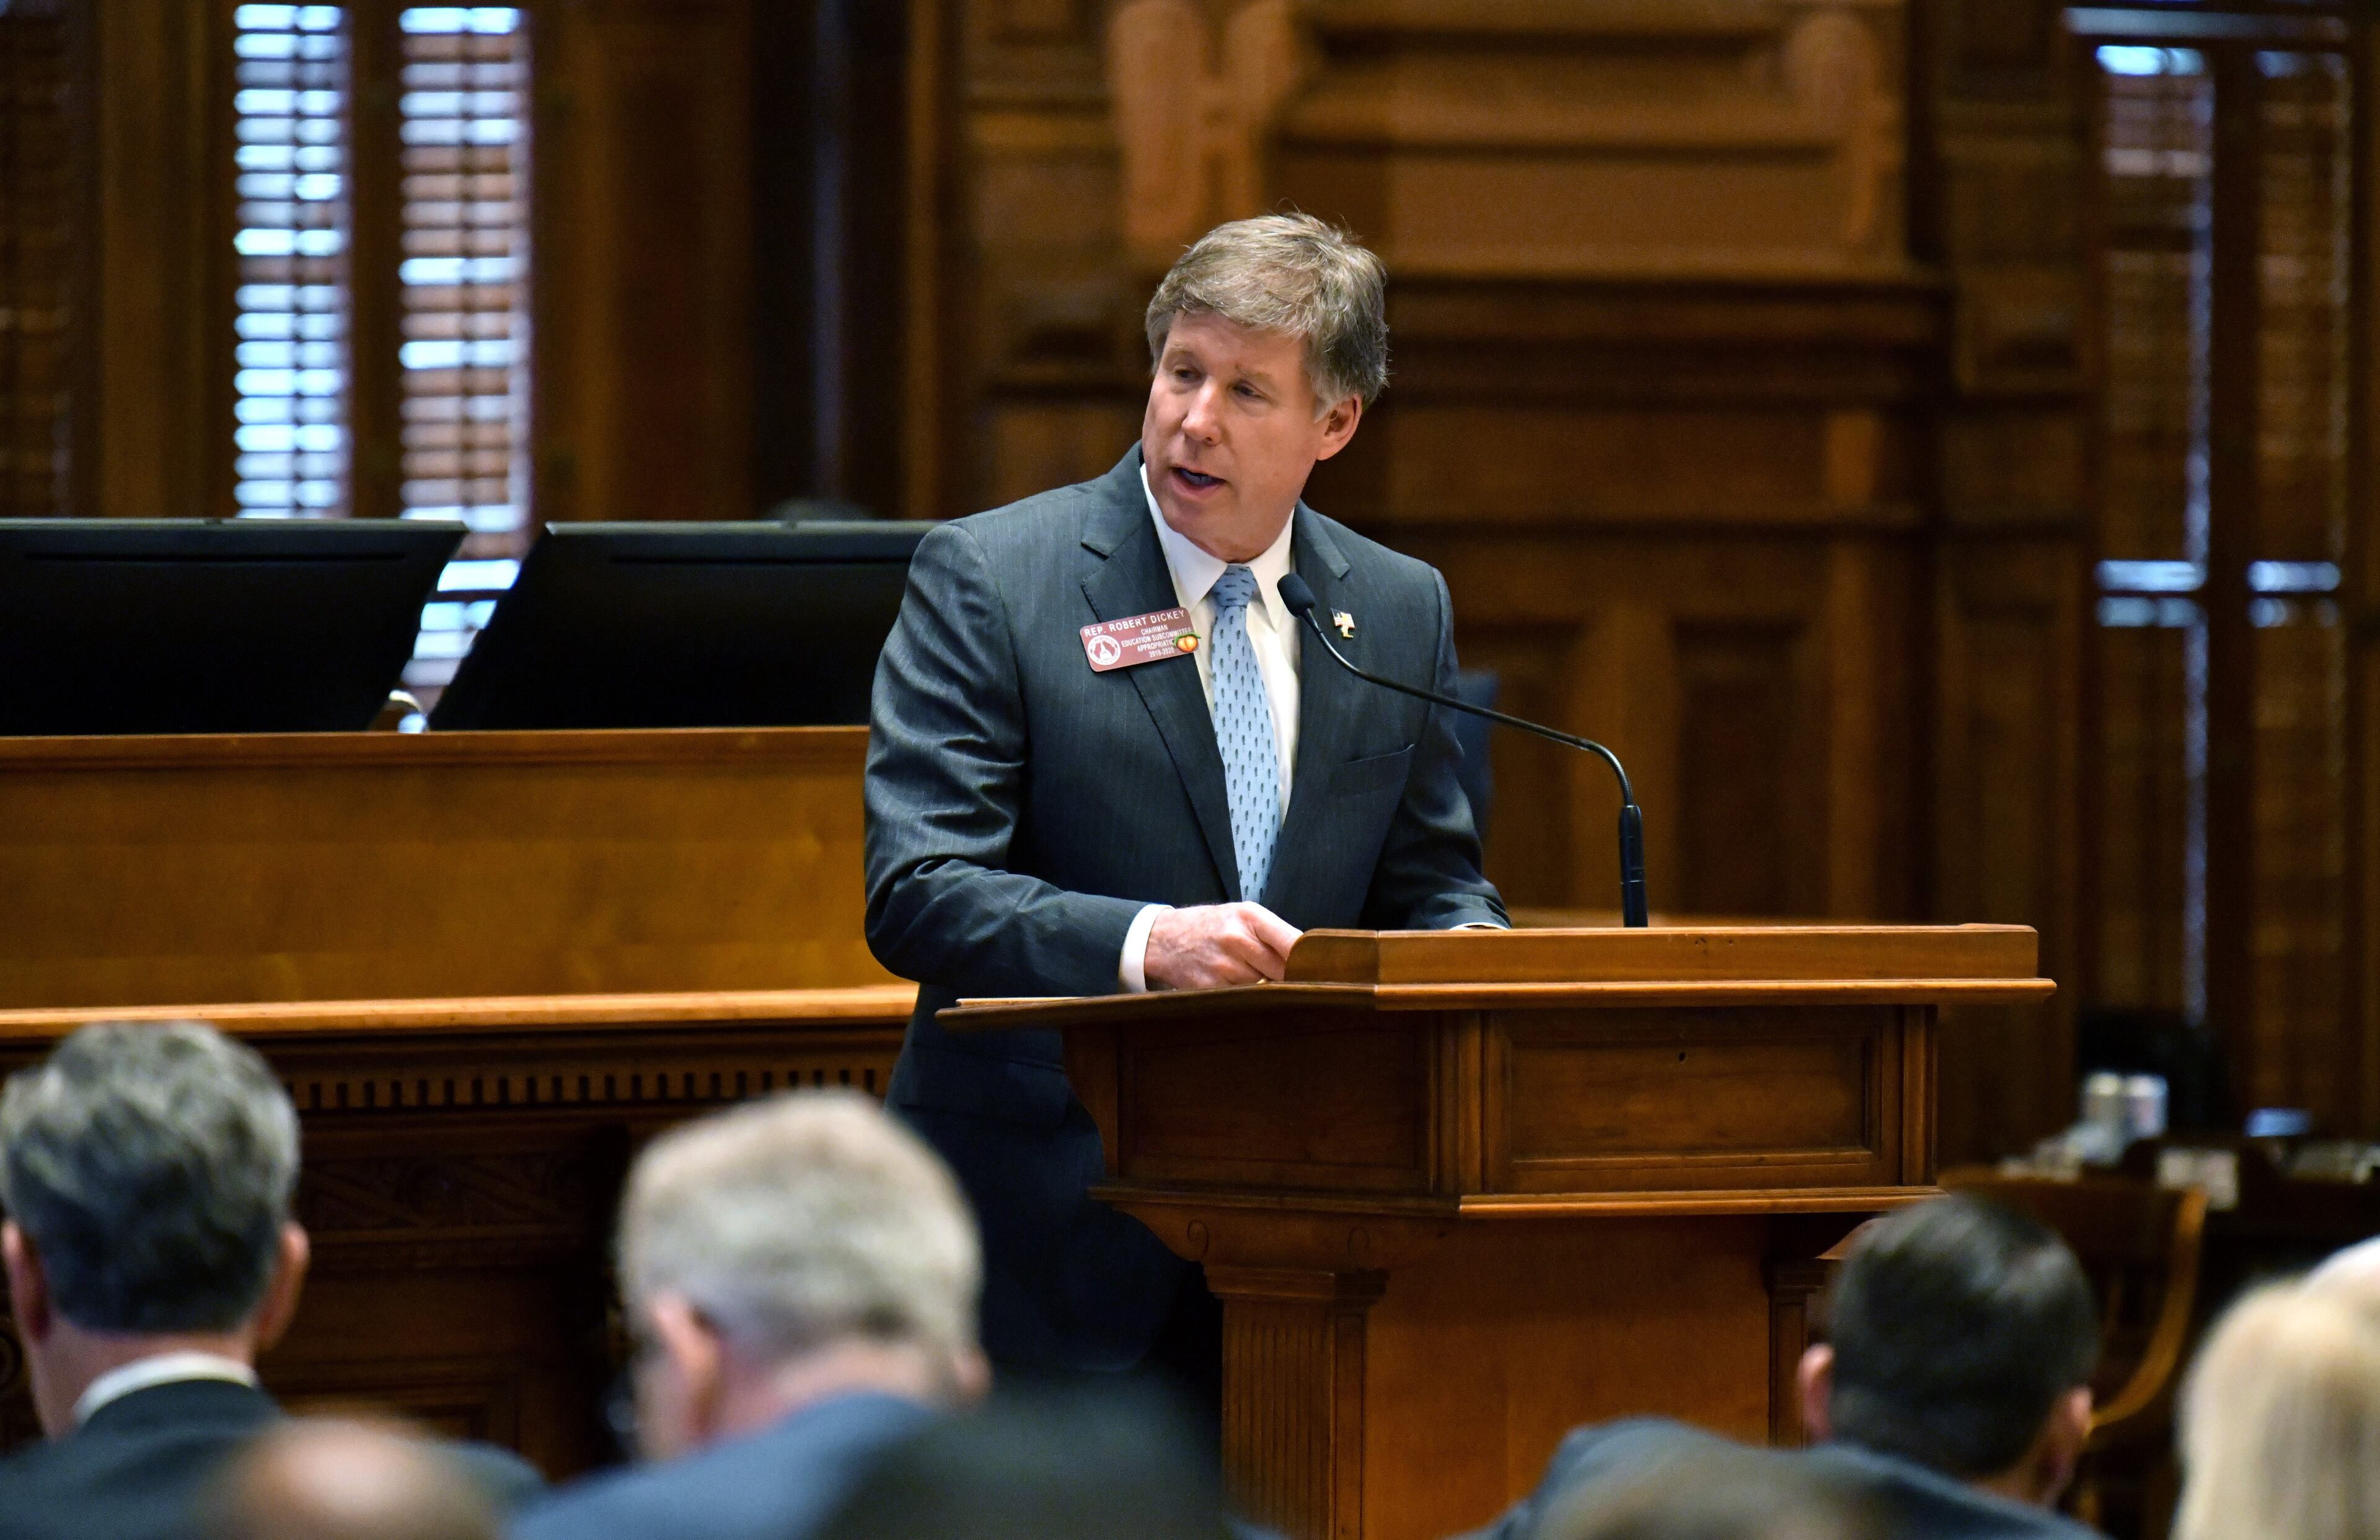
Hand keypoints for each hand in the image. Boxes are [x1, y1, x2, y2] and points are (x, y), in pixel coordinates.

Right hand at [1143, 903, 1302, 989]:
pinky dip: (1247, 999)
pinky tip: (1238, 988)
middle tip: (1295, 982)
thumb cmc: (1210, 926)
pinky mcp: (1211, 988)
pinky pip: (1243, 1000)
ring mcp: (1223, 966)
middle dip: (1291, 978)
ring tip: (1256, 979)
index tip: (1322, 971)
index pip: (1294, 943)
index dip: (1311, 961)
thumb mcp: (1242, 916)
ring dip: (1268, 990)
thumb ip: (1275, 934)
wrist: (1162, 939)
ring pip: (1265, 989)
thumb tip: (1310, 962)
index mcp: (1250, 916)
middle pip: (1283, 971)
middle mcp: (1237, 939)